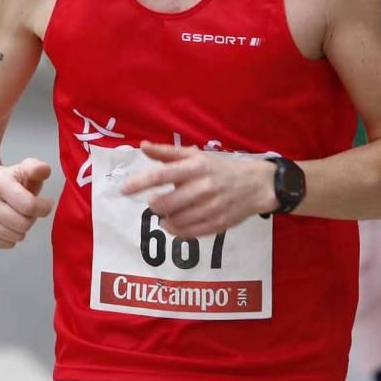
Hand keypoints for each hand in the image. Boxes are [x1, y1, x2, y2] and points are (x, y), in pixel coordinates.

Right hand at [0, 158, 54, 248]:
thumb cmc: (13, 181)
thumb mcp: (26, 169)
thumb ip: (38, 169)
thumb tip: (44, 169)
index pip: (29, 206)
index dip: (43, 208)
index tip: (45, 204)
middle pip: (23, 224)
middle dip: (31, 218)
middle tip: (28, 210)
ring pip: (15, 237)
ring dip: (22, 229)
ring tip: (17, 216)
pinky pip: (5, 244)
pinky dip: (11, 238)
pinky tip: (8, 225)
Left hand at [120, 142, 277, 237]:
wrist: (256, 185)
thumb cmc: (219, 168)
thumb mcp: (195, 155)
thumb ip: (167, 153)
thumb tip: (143, 146)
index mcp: (195, 167)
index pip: (161, 175)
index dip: (140, 183)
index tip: (124, 189)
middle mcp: (203, 188)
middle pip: (165, 203)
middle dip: (154, 205)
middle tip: (154, 202)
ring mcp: (211, 208)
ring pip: (175, 221)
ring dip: (164, 219)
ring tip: (166, 212)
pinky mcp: (217, 224)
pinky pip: (188, 233)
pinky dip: (176, 231)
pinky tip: (174, 224)